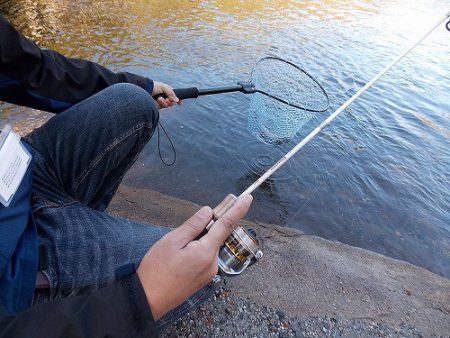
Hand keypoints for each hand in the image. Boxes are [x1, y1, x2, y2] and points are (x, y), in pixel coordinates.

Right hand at [137, 194, 252, 319]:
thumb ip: (193, 225)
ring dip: (201, 239)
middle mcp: (212, 263)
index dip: (238, 209)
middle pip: (218, 235)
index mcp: (206, 252)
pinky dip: (199, 249)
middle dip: (209, 225)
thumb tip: (208, 212)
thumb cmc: (156, 270)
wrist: (148, 300)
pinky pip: (206, 256)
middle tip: (193, 223)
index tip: (247, 197)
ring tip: (177, 247)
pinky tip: (181, 254)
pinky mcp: (203, 278)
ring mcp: (209, 273)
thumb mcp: (172, 241)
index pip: (227, 225)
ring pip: (210, 246)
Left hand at [151, 81, 179, 108]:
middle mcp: (165, 97)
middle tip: (168, 99)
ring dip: (164, 102)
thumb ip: (171, 93)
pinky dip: (160, 104)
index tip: (180, 103)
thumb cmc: (154, 86)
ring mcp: (160, 102)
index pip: (175, 96)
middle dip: (171, 102)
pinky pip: (161, 107)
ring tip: (160, 98)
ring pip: (167, 105)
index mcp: (167, 91)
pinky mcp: (156, 106)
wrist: (144, 89)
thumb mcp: (164, 88)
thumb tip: (177, 100)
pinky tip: (157, 100)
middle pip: (172, 103)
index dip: (178, 100)